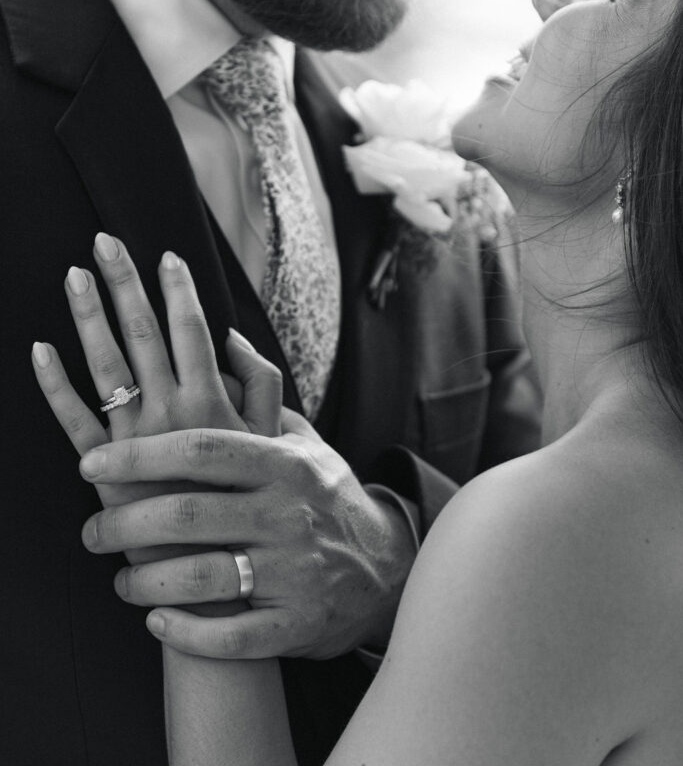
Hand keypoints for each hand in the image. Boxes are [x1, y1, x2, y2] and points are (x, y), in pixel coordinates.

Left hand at [32, 232, 281, 565]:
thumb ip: (263, 390)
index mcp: (218, 406)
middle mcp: (175, 416)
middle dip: (125, 284)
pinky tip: (39, 352)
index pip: (194, 332)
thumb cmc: (264, 513)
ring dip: (87, 318)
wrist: (233, 588)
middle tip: (105, 243)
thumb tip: (234, 341)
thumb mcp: (283, 446)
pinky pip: (75, 424)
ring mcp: (137, 445)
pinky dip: (54, 387)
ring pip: (107, 367)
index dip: (179, 292)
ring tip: (73, 277)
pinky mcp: (108, 479)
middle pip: (144, 335)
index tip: (165, 257)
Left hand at [76, 405, 417, 659]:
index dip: (140, 455)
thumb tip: (223, 337)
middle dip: (126, 525)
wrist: (388, 567)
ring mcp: (295, 573)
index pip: (202, 452)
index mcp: (284, 464)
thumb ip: (260, 392)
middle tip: (92, 533)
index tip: (92, 461)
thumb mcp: (305, 440)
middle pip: (189, 514)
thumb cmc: (327, 496)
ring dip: (146, 584)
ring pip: (202, 579)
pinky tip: (158, 622)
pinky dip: (185, 633)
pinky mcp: (297, 625)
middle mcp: (289, 514)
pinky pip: (230, 639)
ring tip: (121, 582)